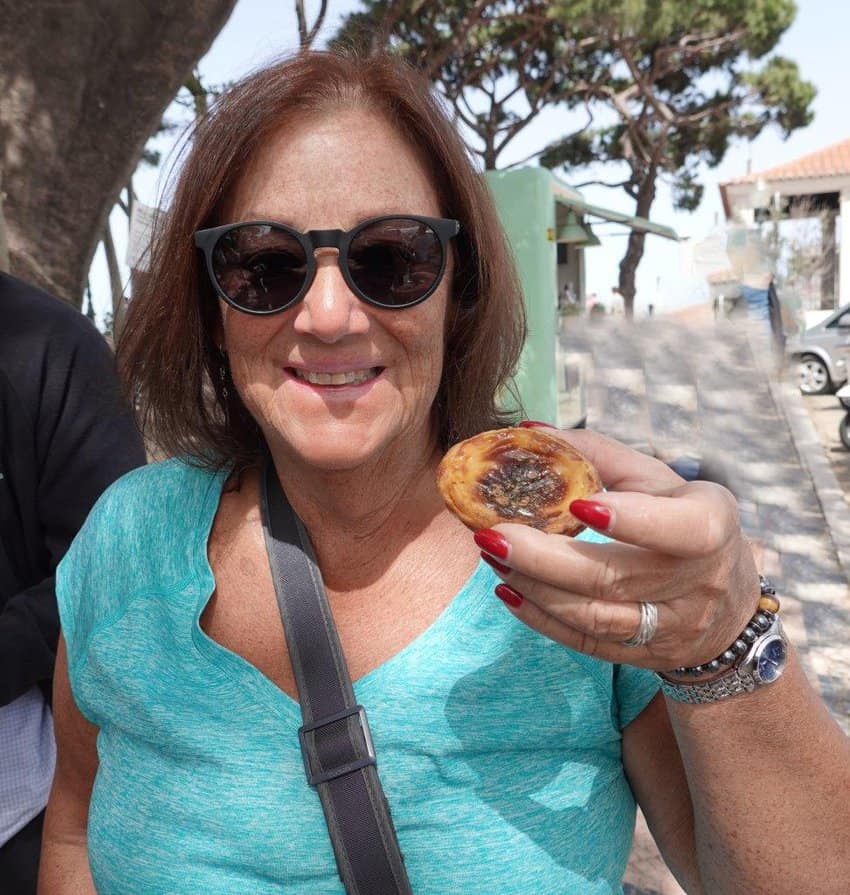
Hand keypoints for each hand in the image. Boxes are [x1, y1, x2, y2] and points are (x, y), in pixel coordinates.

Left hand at [474, 427, 759, 670]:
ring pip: (594, 616)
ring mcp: (672, 627)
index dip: (631, 520)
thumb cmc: (680, 519)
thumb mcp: (657, 480)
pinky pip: (586, 642)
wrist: (728, 603)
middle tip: (491, 533)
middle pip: (614, 578)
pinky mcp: (646, 655)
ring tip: (492, 553)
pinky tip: (507, 589)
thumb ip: (597, 454)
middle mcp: (698, 583)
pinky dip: (541, 618)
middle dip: (544, 559)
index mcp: (710, 526)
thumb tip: (529, 432)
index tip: (576, 504)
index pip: (680, 529)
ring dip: (534, 586)